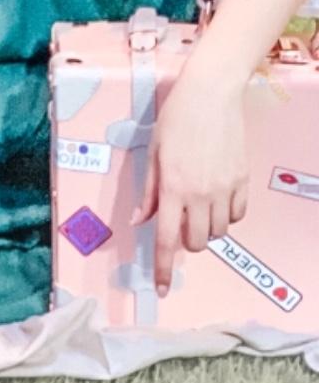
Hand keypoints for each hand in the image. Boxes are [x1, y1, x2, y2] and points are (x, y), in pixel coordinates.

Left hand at [129, 69, 249, 295]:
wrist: (210, 94)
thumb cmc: (175, 118)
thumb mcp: (153, 151)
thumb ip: (149, 189)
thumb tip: (139, 219)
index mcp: (172, 186)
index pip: (165, 238)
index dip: (163, 267)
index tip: (162, 288)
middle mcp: (199, 194)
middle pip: (196, 242)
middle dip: (186, 241)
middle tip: (179, 222)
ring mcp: (224, 189)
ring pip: (218, 232)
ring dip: (206, 228)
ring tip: (198, 205)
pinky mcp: (242, 181)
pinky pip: (237, 215)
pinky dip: (226, 215)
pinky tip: (217, 199)